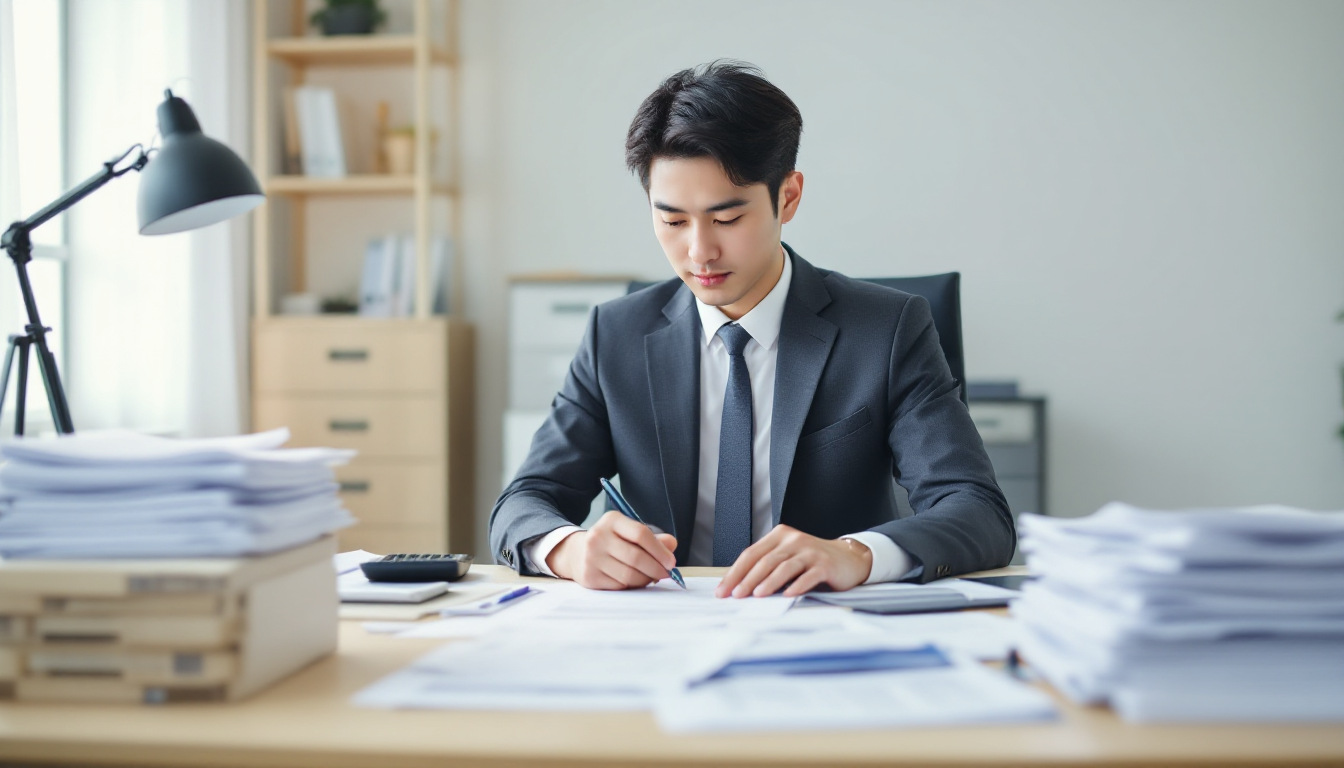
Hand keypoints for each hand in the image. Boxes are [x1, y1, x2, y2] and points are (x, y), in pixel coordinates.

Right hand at [546, 511, 677, 589]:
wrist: (577, 553)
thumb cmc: (611, 542)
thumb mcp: (629, 532)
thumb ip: (653, 538)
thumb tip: (672, 545)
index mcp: (612, 520)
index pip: (641, 534)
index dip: (660, 550)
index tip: (671, 562)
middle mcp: (598, 536)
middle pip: (636, 557)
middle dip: (656, 569)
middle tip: (666, 574)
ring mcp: (592, 557)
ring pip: (629, 575)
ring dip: (646, 579)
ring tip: (650, 577)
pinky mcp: (589, 576)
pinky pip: (619, 586)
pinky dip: (632, 586)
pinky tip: (633, 580)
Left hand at [715, 525, 872, 597]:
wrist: (848, 558)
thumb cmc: (812, 560)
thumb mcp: (787, 557)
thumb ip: (767, 566)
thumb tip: (738, 587)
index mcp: (779, 536)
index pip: (751, 554)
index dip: (735, 572)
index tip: (723, 590)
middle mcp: (793, 540)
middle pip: (765, 560)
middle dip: (747, 579)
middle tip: (736, 595)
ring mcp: (809, 551)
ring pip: (784, 567)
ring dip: (769, 582)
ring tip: (757, 595)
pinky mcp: (824, 564)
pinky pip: (808, 576)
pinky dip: (797, 586)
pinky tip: (788, 595)